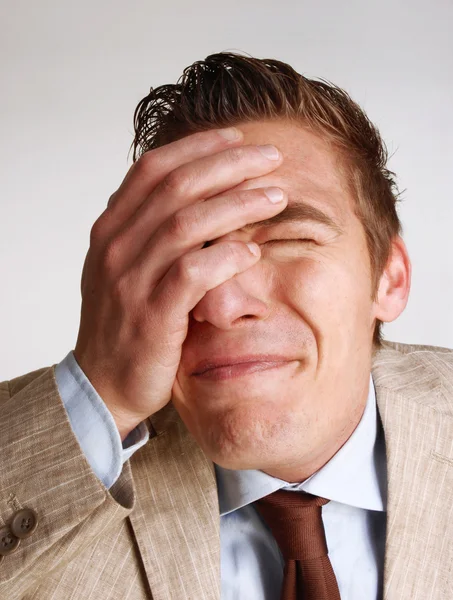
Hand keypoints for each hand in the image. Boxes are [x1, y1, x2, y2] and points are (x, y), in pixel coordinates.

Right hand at [74, 127, 286, 439]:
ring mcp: (131, 279)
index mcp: (111, 228)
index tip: (239, 138)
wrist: (102, 383)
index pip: (154, 169)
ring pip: (188, 223)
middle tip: (272, 157)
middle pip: (177, 186)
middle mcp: (117, 246)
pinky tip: (253, 250)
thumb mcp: (126, 267)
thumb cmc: (124, 322)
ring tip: (276, 197)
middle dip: (230, 165)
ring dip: (238, 204)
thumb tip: (192, 195)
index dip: (199, 147)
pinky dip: (226, 256)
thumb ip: (150, 230)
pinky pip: (193, 273)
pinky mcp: (152, 315)